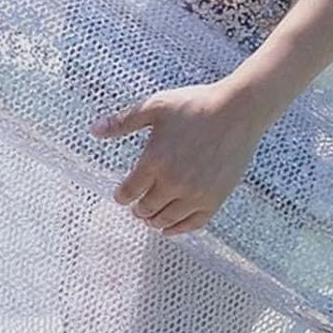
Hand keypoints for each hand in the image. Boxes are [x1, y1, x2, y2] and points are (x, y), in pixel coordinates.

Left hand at [88, 76, 280, 235]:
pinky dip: (179, 228)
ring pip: (167, 220)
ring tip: (151, 217)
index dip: (122, 195)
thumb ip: (123, 122)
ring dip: (155, 220)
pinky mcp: (216, 199)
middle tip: (136, 205)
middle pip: (146, 208)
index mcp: (154, 161)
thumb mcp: (155, 107)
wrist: (237, 110)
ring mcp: (196, 194)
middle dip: (138, 208)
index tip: (121, 195)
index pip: (129, 192)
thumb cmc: (195, 104)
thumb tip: (94, 130)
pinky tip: (171, 227)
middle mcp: (173, 182)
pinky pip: (193, 224)